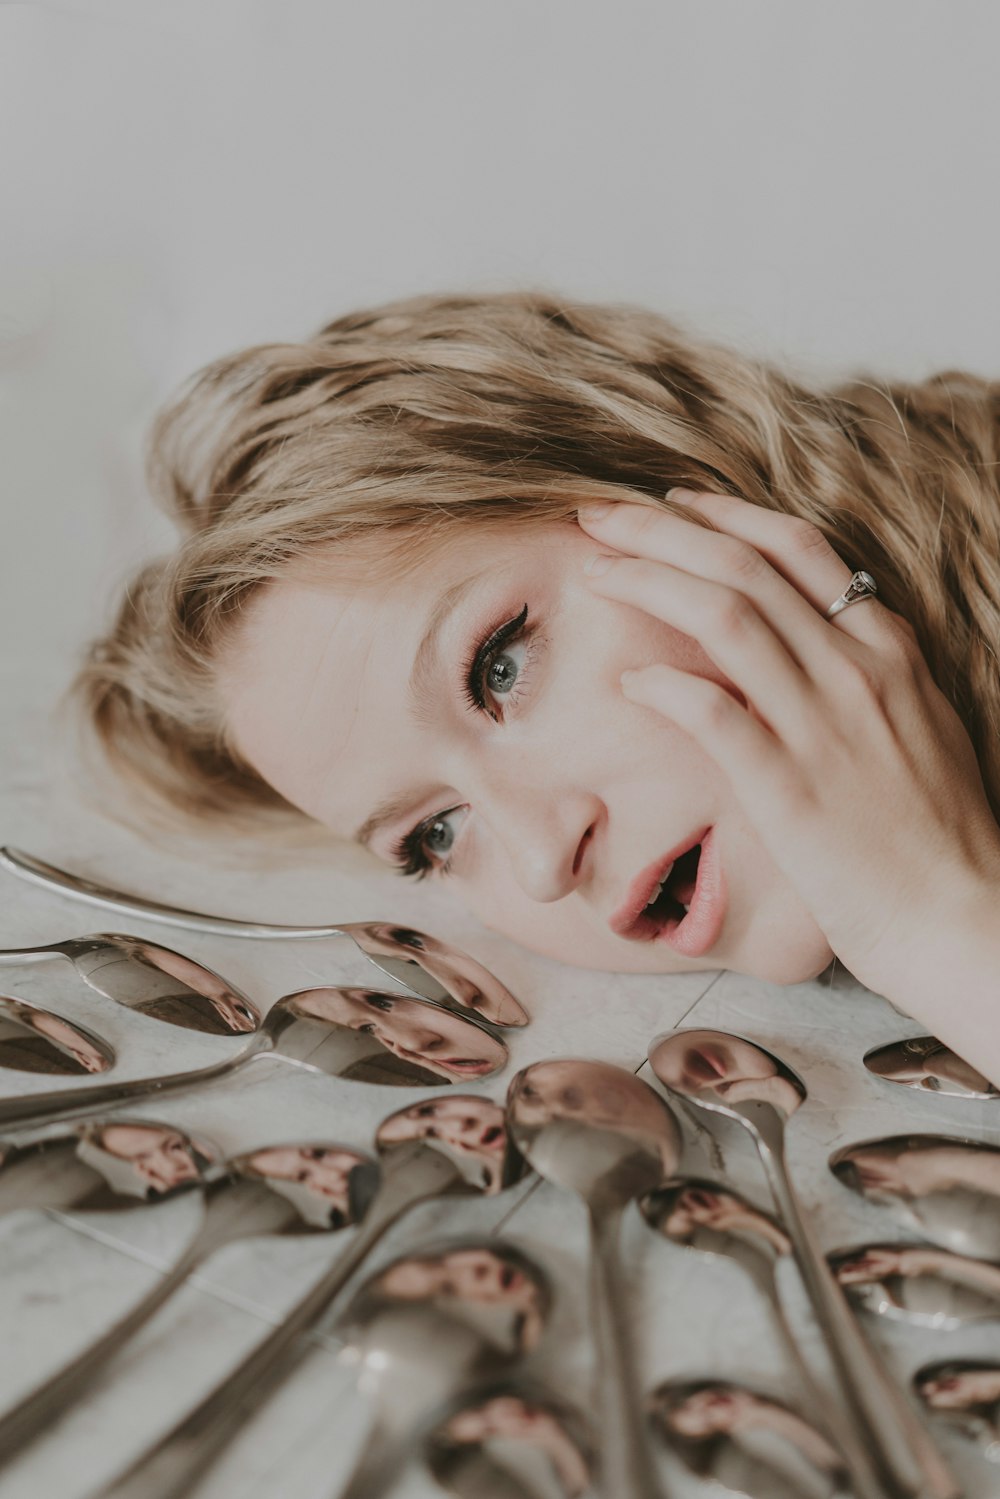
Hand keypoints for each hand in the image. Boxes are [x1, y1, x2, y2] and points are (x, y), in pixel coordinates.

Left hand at [577, 492, 999, 998]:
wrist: (963, 917)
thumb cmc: (937, 834)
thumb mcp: (917, 725)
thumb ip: (865, 675)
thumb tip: (808, 647)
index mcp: (888, 648)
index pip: (797, 548)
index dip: (725, 515)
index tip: (672, 503)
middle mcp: (857, 668)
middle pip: (743, 567)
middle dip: (661, 531)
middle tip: (600, 517)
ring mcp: (824, 724)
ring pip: (723, 616)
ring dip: (647, 583)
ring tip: (595, 574)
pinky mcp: (790, 786)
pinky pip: (712, 711)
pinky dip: (664, 683)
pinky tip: (629, 679)